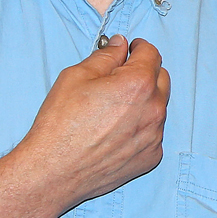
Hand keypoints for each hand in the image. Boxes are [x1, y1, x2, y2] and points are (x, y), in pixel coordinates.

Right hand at [9, 35, 169, 216]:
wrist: (55, 171)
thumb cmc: (61, 123)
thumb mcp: (76, 76)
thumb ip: (105, 56)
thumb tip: (120, 46)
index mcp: (138, 83)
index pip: (151, 53)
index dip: (137, 48)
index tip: (128, 51)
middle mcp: (154, 108)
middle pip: (161, 78)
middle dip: (144, 72)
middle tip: (119, 78)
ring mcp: (155, 135)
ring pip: (158, 106)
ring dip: (144, 101)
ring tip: (113, 109)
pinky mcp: (151, 156)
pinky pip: (152, 132)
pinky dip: (140, 127)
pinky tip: (115, 132)